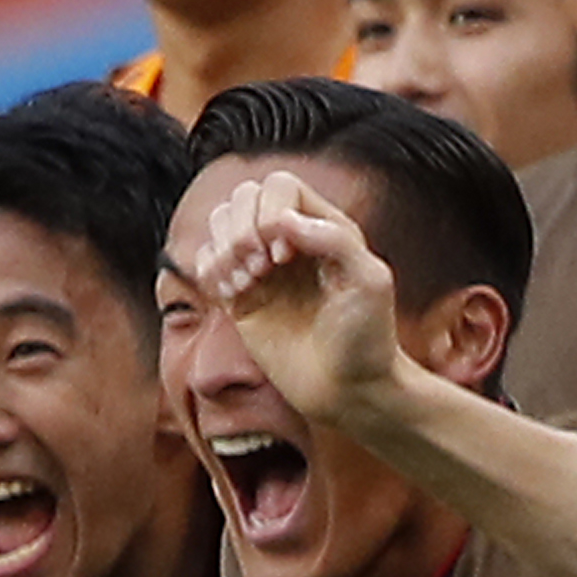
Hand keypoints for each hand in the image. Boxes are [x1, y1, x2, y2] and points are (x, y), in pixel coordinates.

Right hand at [192, 172, 405, 428]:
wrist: (349, 390)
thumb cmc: (369, 338)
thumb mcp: (369, 282)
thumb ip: (335, 240)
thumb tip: (282, 220)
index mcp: (324, 227)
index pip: (279, 186)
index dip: (272, 212)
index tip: (286, 257)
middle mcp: (290, 241)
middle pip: (244, 197)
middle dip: (242, 228)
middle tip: (262, 269)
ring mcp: (263, 268)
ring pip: (220, 223)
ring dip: (223, 248)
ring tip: (246, 283)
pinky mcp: (240, 298)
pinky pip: (206, 262)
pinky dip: (209, 271)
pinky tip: (234, 294)